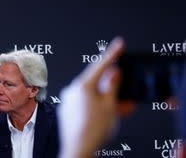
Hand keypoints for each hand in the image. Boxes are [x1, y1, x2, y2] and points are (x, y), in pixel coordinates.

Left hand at [58, 37, 124, 157]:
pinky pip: (84, 103)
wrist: (78, 148)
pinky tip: (105, 113)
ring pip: (91, 94)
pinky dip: (96, 105)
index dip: (112, 54)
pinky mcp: (68, 111)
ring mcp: (68, 101)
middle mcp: (72, 90)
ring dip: (106, 98)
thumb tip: (114, 72)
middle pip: (96, 81)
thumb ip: (112, 86)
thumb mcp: (110, 105)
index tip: (119, 44)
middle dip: (112, 86)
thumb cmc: (92, 130)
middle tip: (124, 91)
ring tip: (118, 108)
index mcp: (82, 85)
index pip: (100, 65)